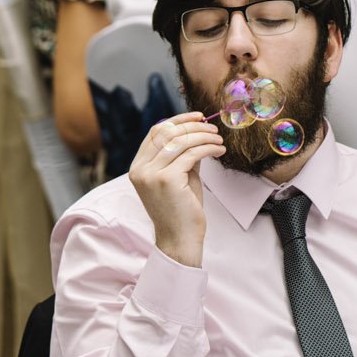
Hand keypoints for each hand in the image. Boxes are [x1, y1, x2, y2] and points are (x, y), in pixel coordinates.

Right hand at [129, 112, 223, 268]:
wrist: (179, 240)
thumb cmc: (181, 211)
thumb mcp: (179, 177)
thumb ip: (182, 155)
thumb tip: (197, 132)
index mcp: (138, 167)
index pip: (155, 132)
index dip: (177, 120)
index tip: (197, 117)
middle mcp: (140, 169)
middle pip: (167, 132)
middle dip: (193, 125)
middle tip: (212, 128)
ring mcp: (151, 174)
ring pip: (181, 141)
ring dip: (204, 136)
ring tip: (219, 140)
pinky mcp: (167, 180)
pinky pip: (192, 154)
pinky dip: (208, 148)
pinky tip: (219, 150)